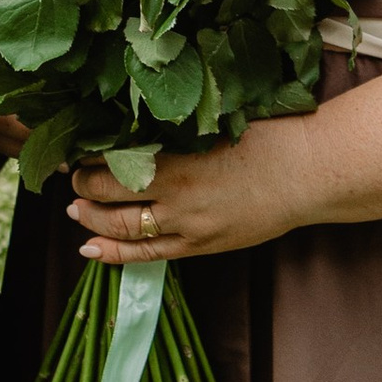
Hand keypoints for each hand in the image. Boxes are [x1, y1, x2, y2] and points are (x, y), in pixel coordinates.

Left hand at [68, 133, 298, 265]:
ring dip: (92, 222)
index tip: (77, 151)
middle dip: (83, 190)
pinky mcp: (202, 247)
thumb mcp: (215, 125)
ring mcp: (190, 229)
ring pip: (123, 232)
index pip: (114, 167)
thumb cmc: (269, 137)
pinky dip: (115, 255)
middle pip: (110, 201)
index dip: (89, 161)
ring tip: (76, 211)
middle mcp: (178, 201)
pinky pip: (148, 256)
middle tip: (72, 178)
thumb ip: (175, 133)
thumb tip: (133, 128)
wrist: (309, 174)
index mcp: (179, 163)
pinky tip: (92, 249)